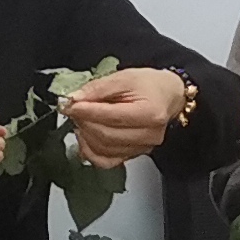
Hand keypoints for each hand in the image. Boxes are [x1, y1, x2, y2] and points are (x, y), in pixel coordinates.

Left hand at [63, 66, 190, 164]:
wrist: (168, 96)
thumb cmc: (150, 85)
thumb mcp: (125, 77)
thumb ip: (99, 88)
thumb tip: (76, 98)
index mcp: (150, 113)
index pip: (111, 116)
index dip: (87, 111)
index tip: (71, 104)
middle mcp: (149, 135)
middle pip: (106, 135)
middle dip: (84, 122)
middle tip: (73, 110)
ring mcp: (142, 148)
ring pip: (104, 150)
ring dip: (85, 135)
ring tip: (81, 120)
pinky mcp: (134, 155)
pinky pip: (106, 162)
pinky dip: (90, 152)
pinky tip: (85, 138)